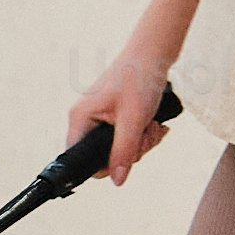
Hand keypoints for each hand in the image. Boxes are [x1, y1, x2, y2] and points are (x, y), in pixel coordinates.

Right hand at [65, 58, 173, 184]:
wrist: (152, 53)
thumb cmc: (138, 78)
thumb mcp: (133, 120)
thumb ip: (124, 152)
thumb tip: (117, 181)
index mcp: (81, 118)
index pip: (81, 159)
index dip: (106, 165)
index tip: (128, 155)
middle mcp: (86, 119)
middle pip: (105, 156)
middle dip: (132, 150)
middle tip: (146, 134)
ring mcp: (100, 118)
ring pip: (119, 148)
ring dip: (142, 142)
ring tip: (153, 125)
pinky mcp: (114, 116)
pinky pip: (126, 137)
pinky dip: (143, 134)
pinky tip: (154, 124)